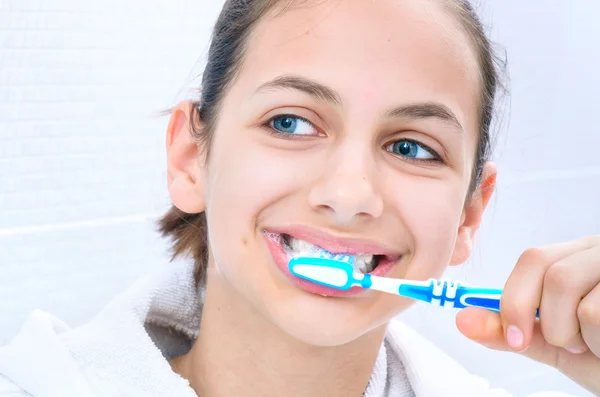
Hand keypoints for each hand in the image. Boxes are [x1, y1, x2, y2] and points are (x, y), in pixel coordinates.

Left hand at [456, 235, 599, 393]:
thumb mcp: (556, 346)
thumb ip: (513, 332)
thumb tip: (462, 320)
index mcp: (578, 259)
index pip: (531, 259)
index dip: (511, 297)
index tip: (509, 335)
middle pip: (543, 267)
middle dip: (540, 316)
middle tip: (563, 344)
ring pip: (565, 286)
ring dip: (572, 334)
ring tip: (596, 345)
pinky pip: (594, 312)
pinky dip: (598, 343)